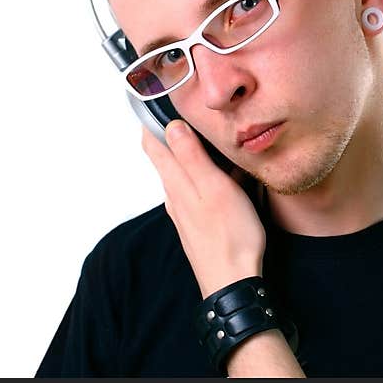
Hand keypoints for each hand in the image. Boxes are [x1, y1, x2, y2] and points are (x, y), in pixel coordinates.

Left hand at [141, 120, 265, 297]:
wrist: (232, 282)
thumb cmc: (229, 237)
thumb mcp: (214, 188)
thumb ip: (192, 156)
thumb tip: (173, 126)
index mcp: (176, 182)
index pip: (153, 144)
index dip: (150, 121)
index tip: (152, 100)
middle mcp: (175, 196)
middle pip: (167, 157)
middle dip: (172, 134)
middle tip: (183, 112)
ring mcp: (185, 212)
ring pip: (183, 174)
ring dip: (191, 155)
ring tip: (208, 138)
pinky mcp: (199, 223)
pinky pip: (198, 191)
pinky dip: (206, 176)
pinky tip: (225, 177)